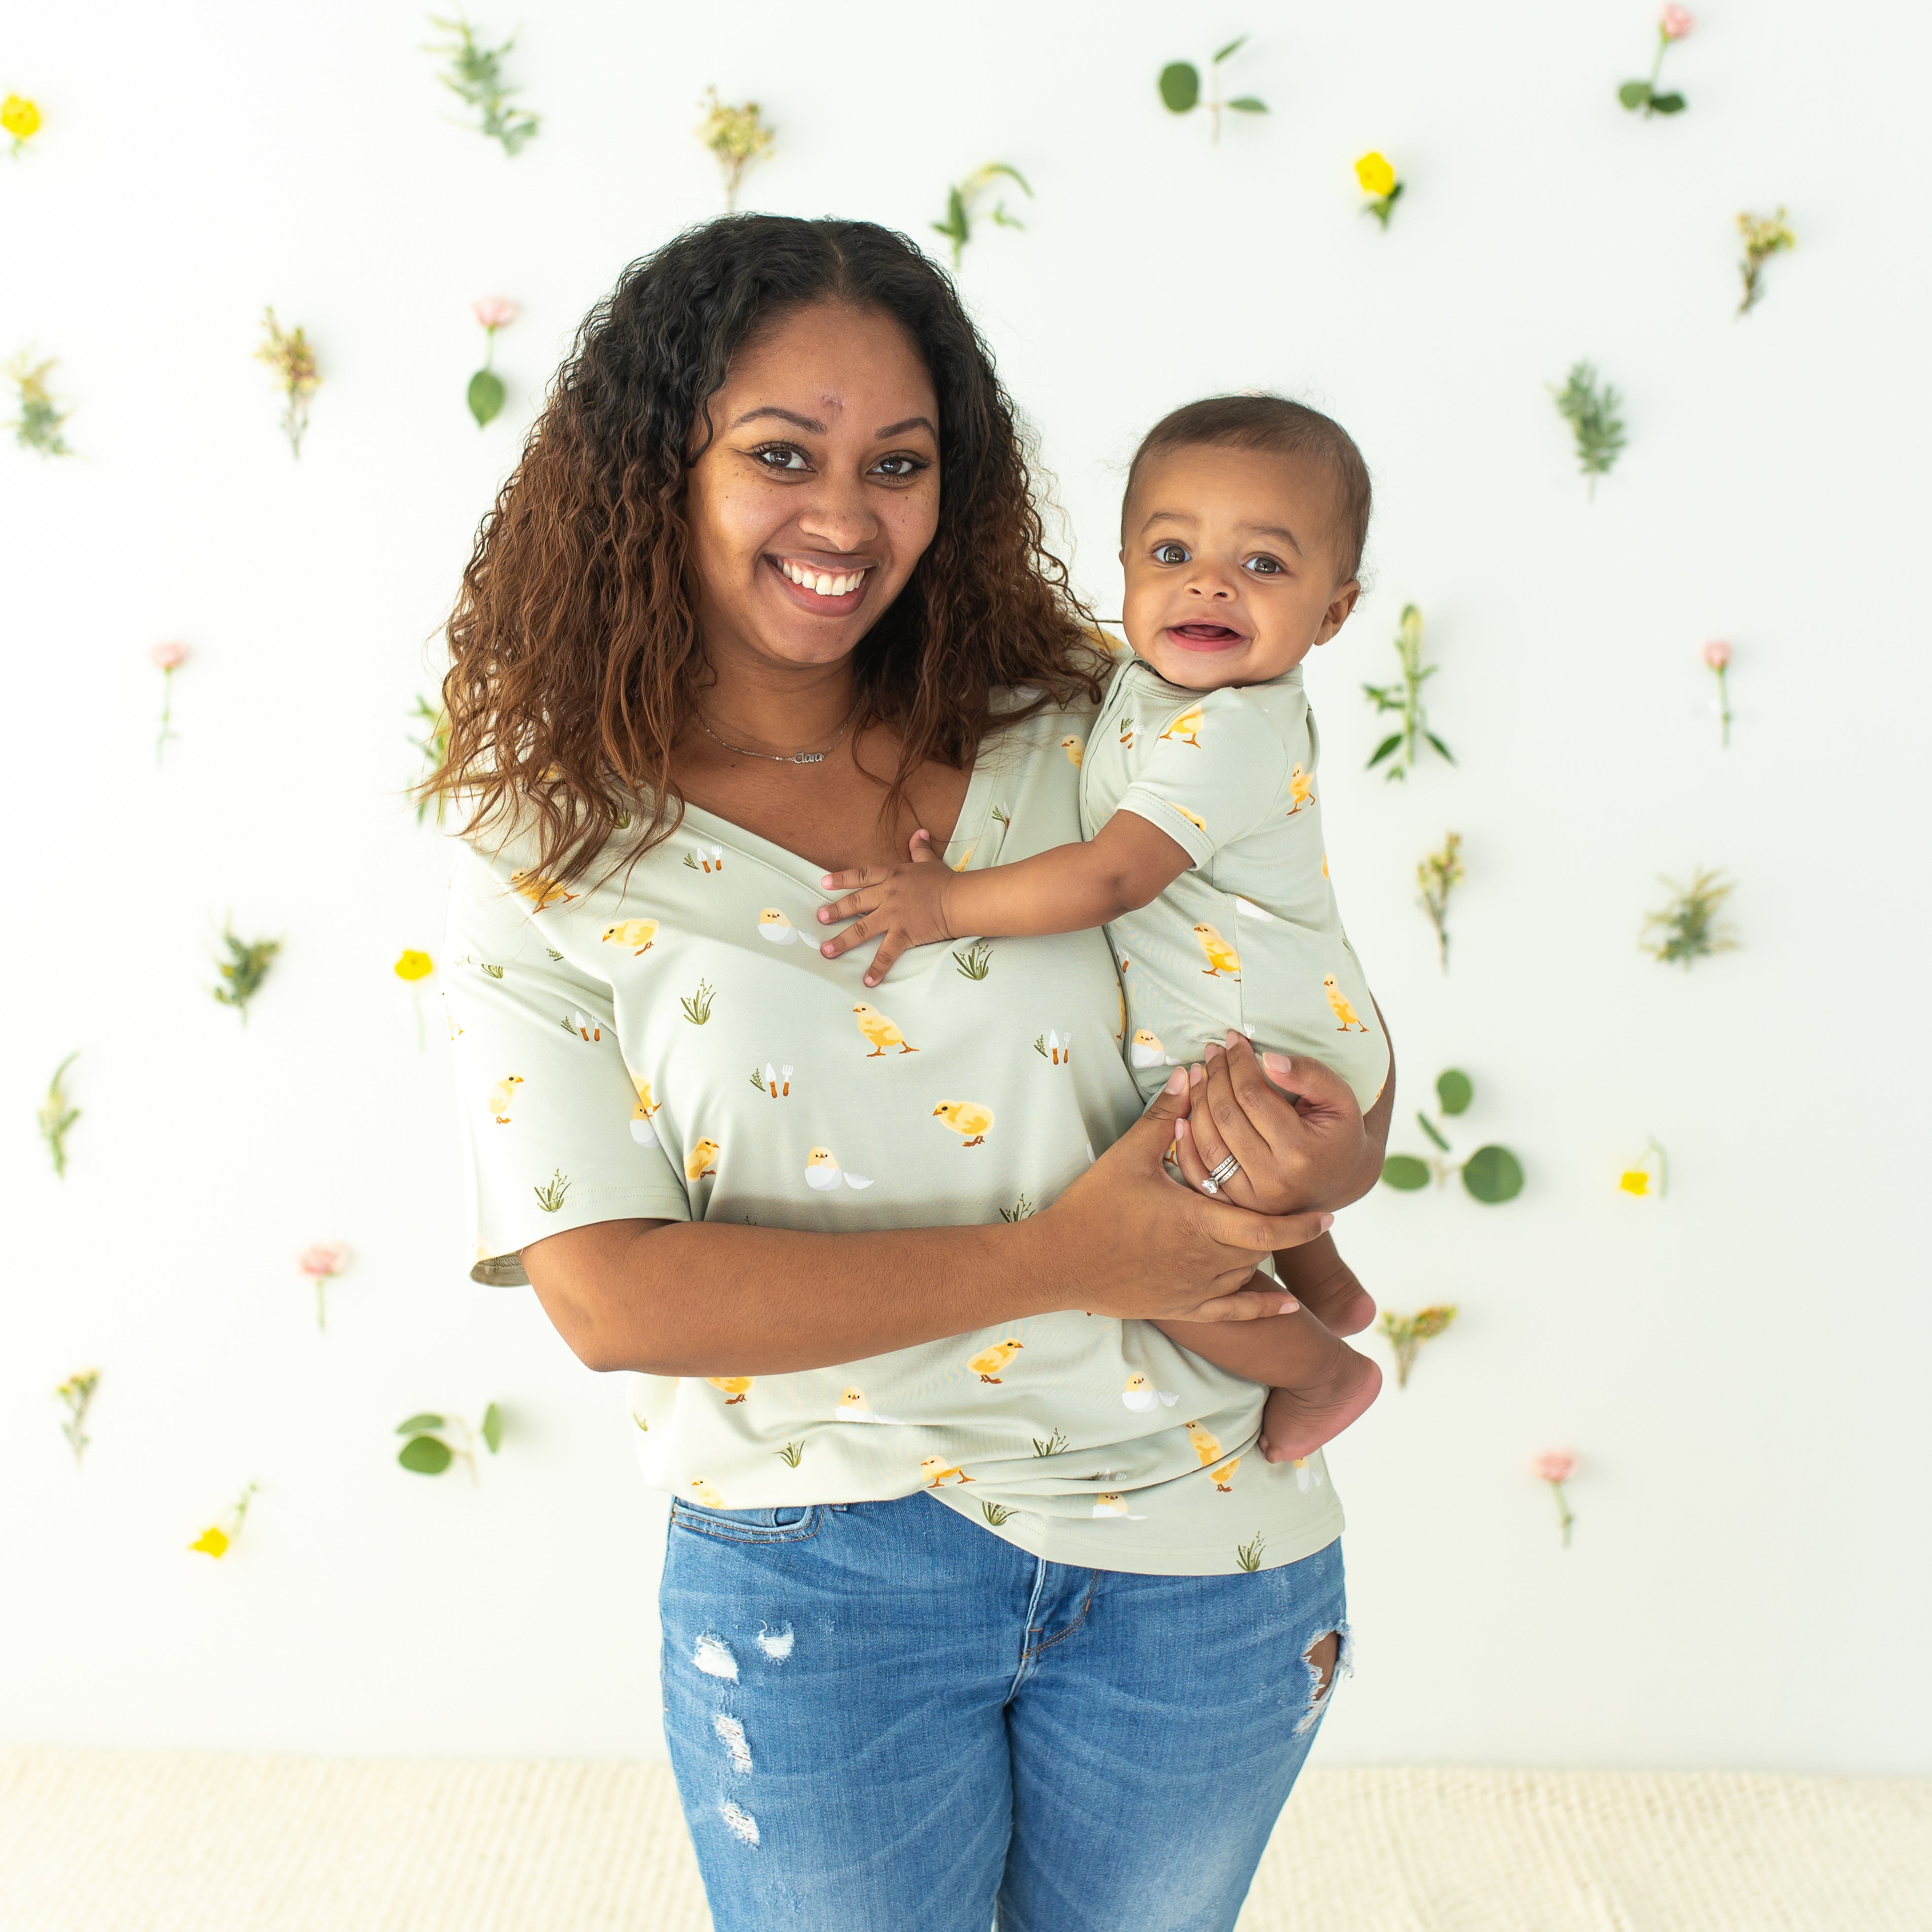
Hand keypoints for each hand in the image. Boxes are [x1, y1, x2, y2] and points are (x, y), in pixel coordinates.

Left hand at [817, 828, 955, 985]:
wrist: (959, 899)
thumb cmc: (945, 881)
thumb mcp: (929, 862)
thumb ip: (919, 849)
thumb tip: (919, 832)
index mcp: (892, 876)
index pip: (861, 875)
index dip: (841, 879)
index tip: (824, 883)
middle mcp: (887, 895)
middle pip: (855, 903)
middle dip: (835, 911)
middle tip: (820, 918)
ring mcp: (893, 916)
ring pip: (861, 929)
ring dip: (842, 941)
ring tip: (826, 951)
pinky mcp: (903, 934)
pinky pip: (886, 953)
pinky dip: (877, 968)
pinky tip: (867, 981)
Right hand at [1030, 1069, 1331, 1322]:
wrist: (1059, 1261)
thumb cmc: (1093, 1205)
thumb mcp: (1129, 1155)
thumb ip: (1164, 1117)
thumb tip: (1191, 1077)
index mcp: (1199, 1222)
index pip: (1266, 1228)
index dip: (1300, 1224)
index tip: (1328, 1213)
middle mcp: (1206, 1261)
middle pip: (1261, 1249)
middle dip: (1281, 1231)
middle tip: (1301, 1214)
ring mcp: (1195, 1289)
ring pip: (1248, 1275)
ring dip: (1264, 1256)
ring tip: (1277, 1235)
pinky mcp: (1182, 1308)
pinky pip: (1233, 1313)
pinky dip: (1264, 1309)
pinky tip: (1289, 1306)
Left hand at [1170, 1032, 1382, 1214]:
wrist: (1341, 1179)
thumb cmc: (1339, 1130)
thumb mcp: (1339, 1097)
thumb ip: (1309, 1074)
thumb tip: (1268, 1059)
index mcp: (1301, 1152)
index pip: (1253, 1096)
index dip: (1238, 1063)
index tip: (1233, 1040)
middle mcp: (1274, 1180)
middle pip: (1227, 1117)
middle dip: (1214, 1077)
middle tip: (1212, 1052)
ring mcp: (1252, 1198)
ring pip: (1208, 1142)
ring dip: (1196, 1102)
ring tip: (1198, 1073)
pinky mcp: (1237, 1205)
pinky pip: (1200, 1172)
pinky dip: (1186, 1142)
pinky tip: (1182, 1114)